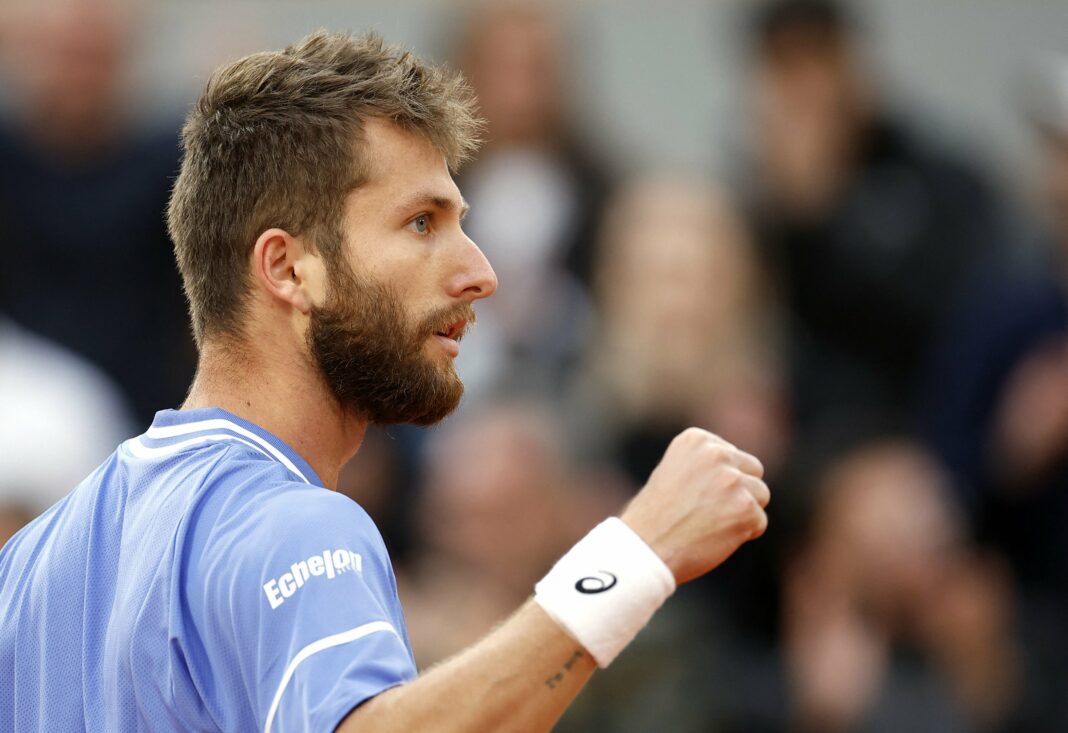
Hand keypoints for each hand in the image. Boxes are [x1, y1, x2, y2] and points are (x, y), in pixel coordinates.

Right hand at [620, 427, 768, 584]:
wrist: (645, 548)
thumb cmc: (656, 516)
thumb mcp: (674, 471)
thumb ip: (706, 465)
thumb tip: (742, 471)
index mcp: (696, 440)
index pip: (732, 455)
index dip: (719, 480)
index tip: (695, 496)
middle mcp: (716, 454)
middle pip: (753, 470)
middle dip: (740, 491)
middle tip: (709, 512)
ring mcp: (733, 480)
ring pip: (761, 495)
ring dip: (743, 512)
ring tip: (711, 524)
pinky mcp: (746, 508)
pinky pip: (760, 522)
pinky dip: (743, 534)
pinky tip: (715, 537)